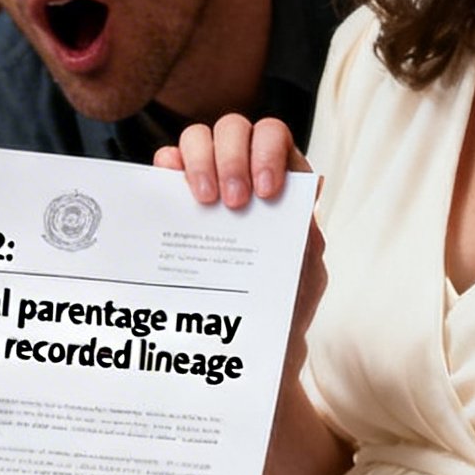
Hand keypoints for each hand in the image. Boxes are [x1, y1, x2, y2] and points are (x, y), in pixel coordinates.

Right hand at [156, 116, 326, 348]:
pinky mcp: (177, 198)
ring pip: (199, 138)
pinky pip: (166, 163)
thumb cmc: (284, 305)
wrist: (253, 345)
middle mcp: (245, 173)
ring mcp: (208, 181)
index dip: (268, 152)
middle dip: (232, 158)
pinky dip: (166, 163)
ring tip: (202, 202)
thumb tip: (307, 190)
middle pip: (235, 129)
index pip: (274, 138)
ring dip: (200, 159)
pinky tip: (167, 180)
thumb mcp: (304, 271)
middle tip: (230, 202)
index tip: (263, 193)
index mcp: (283, 184)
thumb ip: (308, 231)